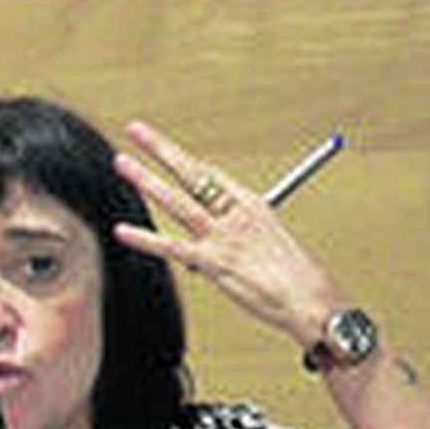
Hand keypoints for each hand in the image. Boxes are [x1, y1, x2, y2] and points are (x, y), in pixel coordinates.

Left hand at [112, 121, 340, 346]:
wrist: (308, 299)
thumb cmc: (293, 276)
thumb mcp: (268, 244)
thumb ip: (239, 237)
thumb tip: (220, 241)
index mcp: (252, 205)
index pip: (212, 175)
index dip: (185, 161)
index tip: (162, 147)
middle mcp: (235, 214)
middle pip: (192, 173)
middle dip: (162, 149)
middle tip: (136, 129)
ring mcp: (222, 236)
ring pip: (177, 201)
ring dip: (147, 180)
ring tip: (122, 163)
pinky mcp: (213, 262)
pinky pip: (172, 247)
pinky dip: (144, 239)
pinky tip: (122, 231)